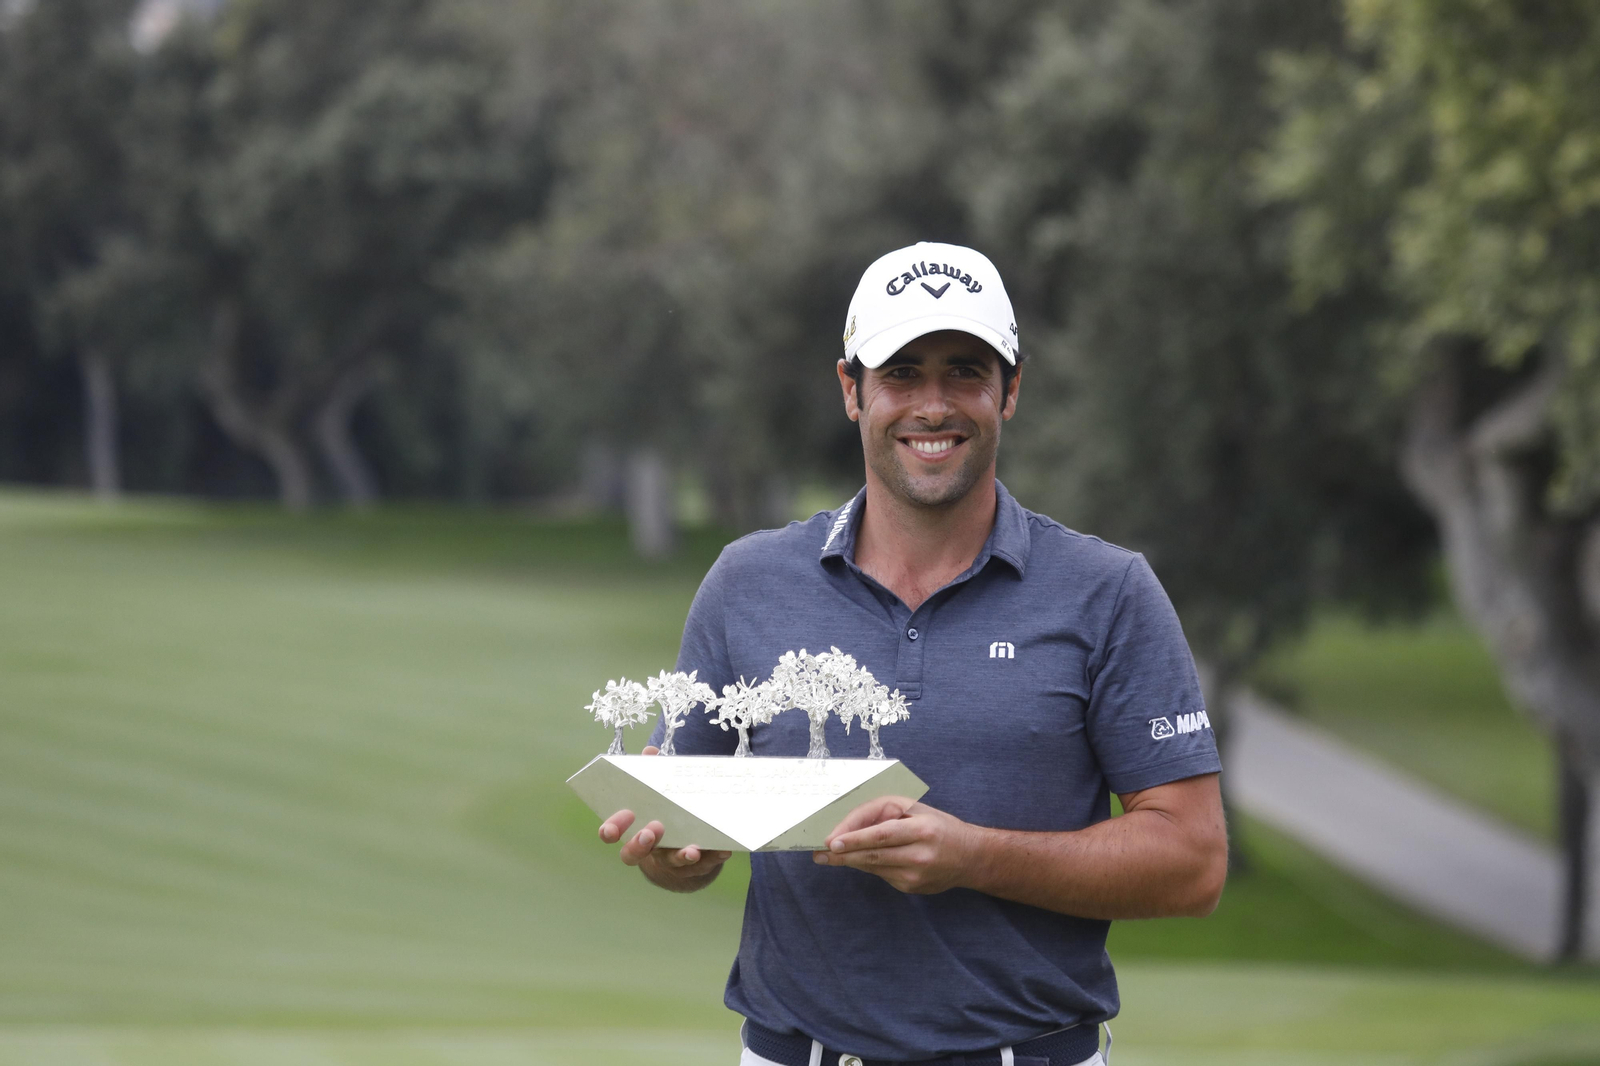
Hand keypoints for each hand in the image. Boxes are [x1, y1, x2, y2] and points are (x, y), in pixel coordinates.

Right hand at [598, 745, 730, 891]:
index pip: (612, 832)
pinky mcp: (693, 866)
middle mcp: (647, 849)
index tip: (626, 813)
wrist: (682, 845)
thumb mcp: (655, 791)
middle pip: (633, 854)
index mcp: (631, 830)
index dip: (613, 827)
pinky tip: (724, 851)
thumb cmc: (663, 811)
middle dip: (640, 844)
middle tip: (652, 831)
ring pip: (671, 862)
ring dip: (681, 856)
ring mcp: (669, 860)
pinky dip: (713, 857)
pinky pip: (703, 864)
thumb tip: (650, 751)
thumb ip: (651, 772)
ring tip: (692, 850)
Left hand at [812, 795, 978, 894]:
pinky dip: (868, 866)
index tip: (833, 841)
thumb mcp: (916, 809)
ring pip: (874, 867)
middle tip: (819, 853)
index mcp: (923, 829)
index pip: (883, 835)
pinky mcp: (912, 888)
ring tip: (826, 857)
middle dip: (843, 855)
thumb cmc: (938, 826)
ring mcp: (916, 875)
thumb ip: (884, 812)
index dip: (856, 839)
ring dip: (849, 861)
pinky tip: (858, 860)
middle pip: (874, 855)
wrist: (970, 857)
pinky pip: (882, 875)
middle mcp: (920, 854)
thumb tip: (850, 825)